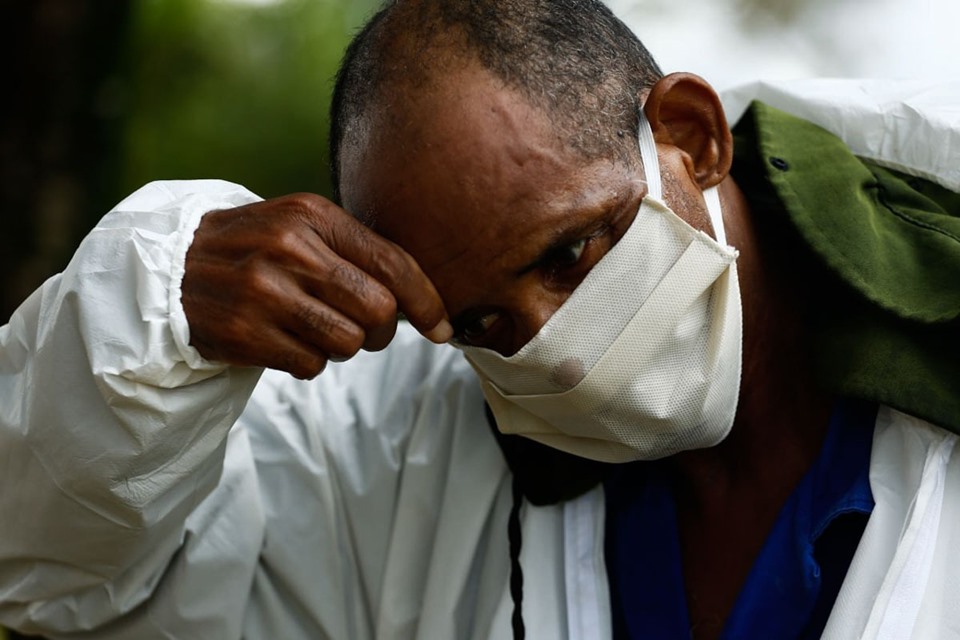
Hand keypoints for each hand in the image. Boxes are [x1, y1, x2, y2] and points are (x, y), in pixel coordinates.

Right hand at [182, 193, 451, 377]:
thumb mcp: (301, 227)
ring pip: (348, 343)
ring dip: (343, 347)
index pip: (392, 263)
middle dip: (382, 330)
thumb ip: (356, 253)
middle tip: (366, 330)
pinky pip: (311, 366)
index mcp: (311, 215)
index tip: (443, 327)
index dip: (427, 301)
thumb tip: (421, 301)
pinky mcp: (245, 333)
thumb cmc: (256, 249)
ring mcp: (264, 292)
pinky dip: (309, 362)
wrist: (171, 267)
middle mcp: (289, 249)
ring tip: (316, 330)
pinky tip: (286, 341)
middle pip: (378, 310)